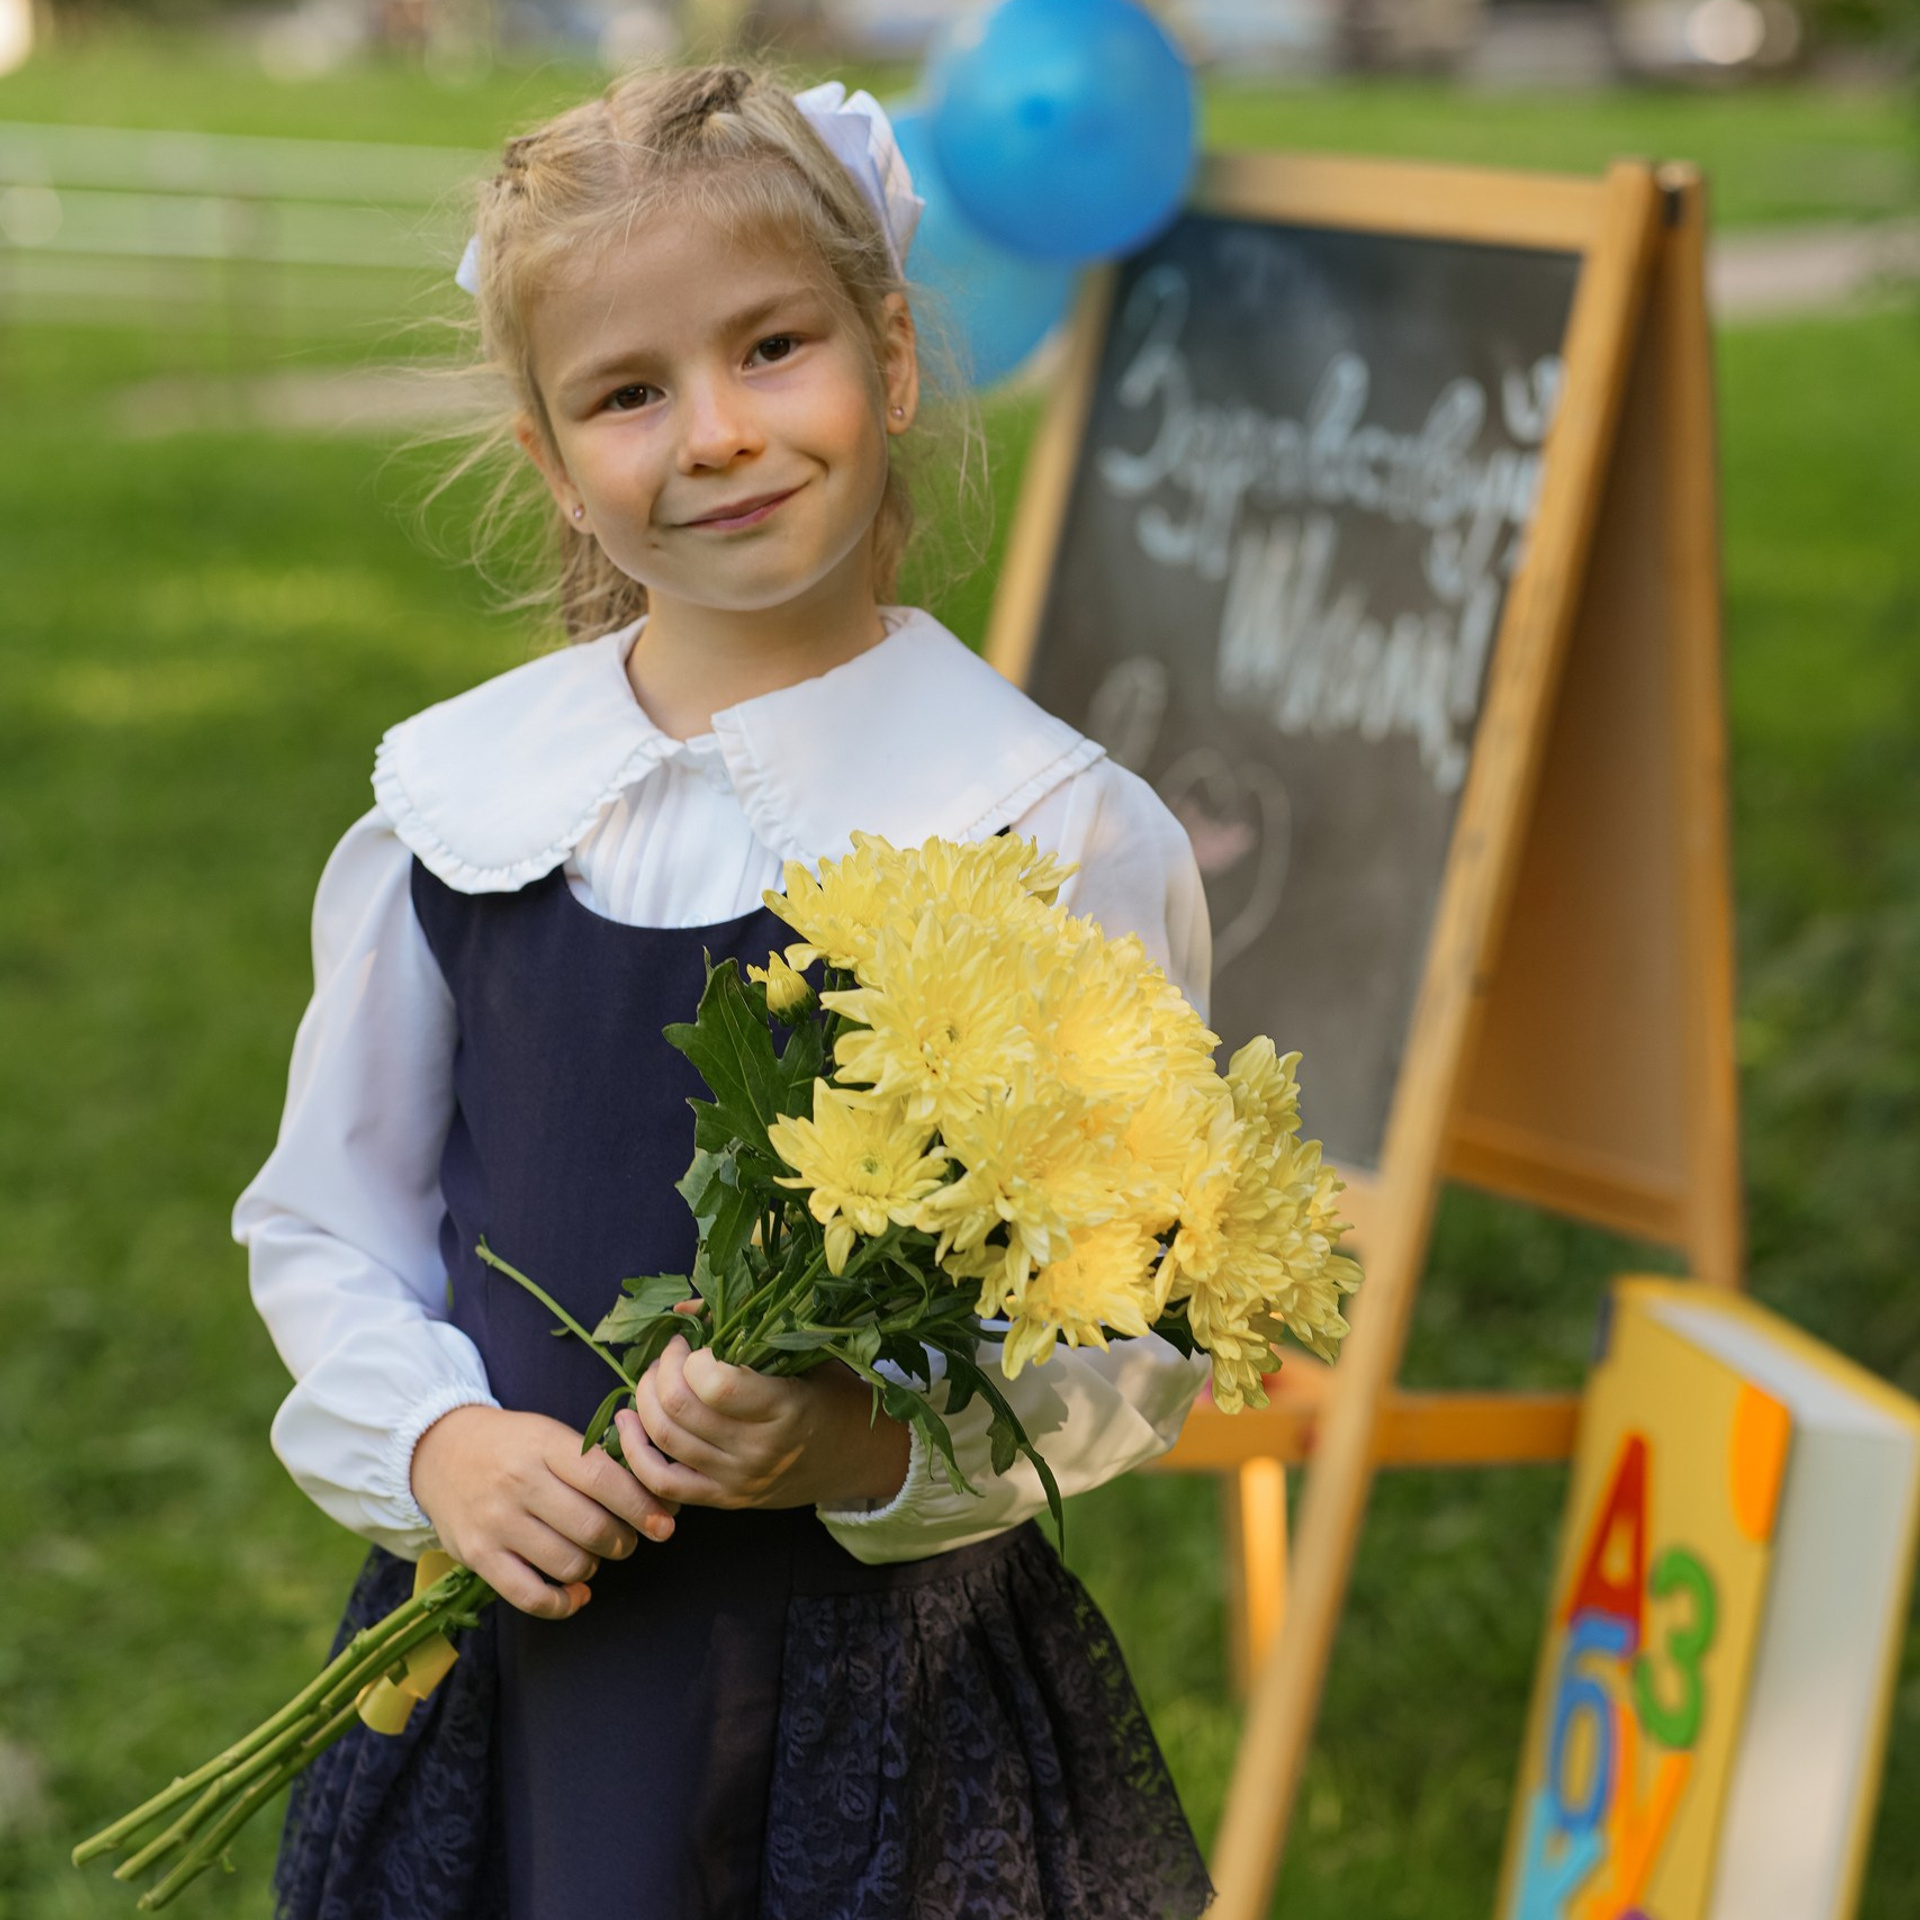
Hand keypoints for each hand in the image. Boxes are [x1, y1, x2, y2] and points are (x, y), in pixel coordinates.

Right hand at [409, 1403, 679, 1619]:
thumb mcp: (550, 1434)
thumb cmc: (512, 1445)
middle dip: (623, 1541)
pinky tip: (576, 1594)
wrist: (438, 1451)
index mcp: (544, 1446)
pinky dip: (562, 1603)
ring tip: (593, 1555)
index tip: (663, 1523)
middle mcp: (519, 1483)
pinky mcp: (478, 1556)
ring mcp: (496, 1522)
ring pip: (568, 1563)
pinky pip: (530, 1596)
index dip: (641, 1506)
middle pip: (592, 1528)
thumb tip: (657, 1496)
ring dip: (594, 1567)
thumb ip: (596, 1461)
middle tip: (628, 1539)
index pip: (604, 1479)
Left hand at [617, 1336, 910, 1513]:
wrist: (856, 1456)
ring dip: (644, 1399)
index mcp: (785, 1408)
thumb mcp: (805, 1352)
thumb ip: (747, 1324)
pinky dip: (635, 1453)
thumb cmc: (831, 1393)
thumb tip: (681, 1308)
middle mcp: (759, 1450)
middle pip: (679, 1409)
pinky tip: (629, 1422)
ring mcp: (738, 1480)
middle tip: (672, 1353)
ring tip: (655, 1377)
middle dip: (661, 1370)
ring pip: (664, 1440)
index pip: (714, 1385)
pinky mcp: (724, 1500)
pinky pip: (662, 1484)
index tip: (696, 1342)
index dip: (692, 1357)